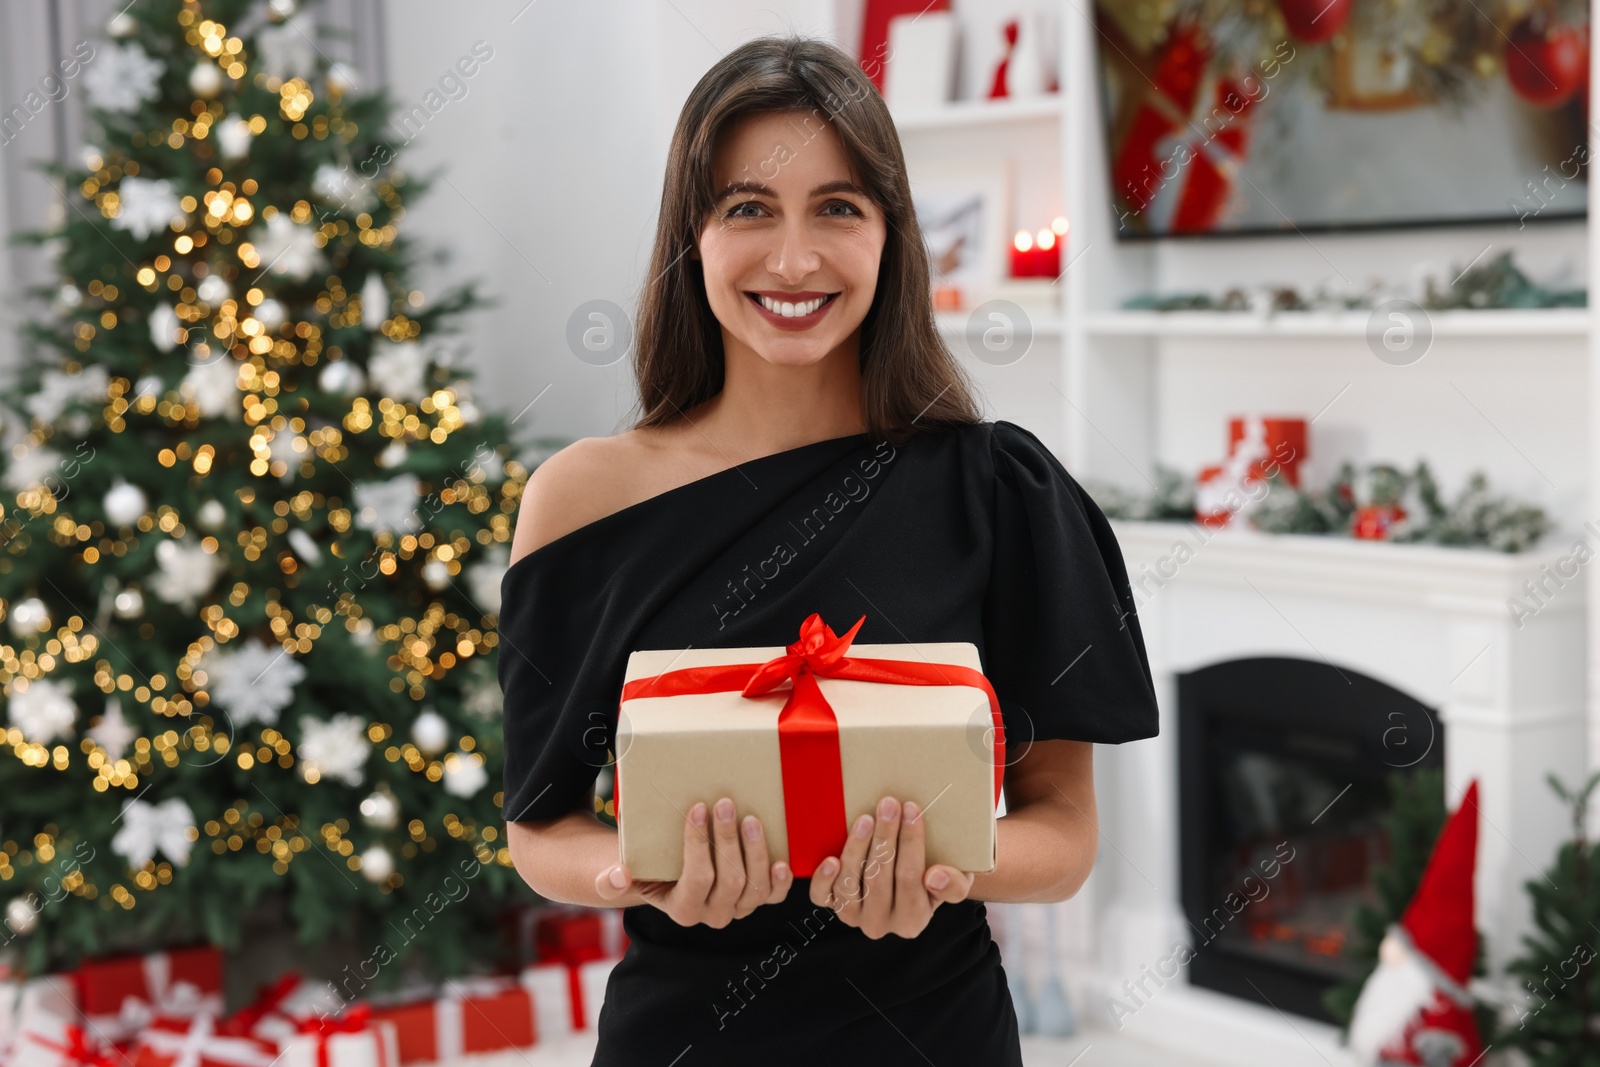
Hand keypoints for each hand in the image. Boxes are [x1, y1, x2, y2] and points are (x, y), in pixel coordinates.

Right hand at [595, 797, 792, 927]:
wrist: (668, 874)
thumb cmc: (646, 867)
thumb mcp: (622, 873)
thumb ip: (610, 879)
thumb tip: (616, 876)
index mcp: (682, 910)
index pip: (697, 879)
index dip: (699, 845)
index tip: (698, 807)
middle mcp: (713, 914)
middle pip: (730, 882)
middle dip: (729, 840)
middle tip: (725, 803)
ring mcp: (738, 908)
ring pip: (755, 888)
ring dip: (756, 852)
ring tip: (750, 819)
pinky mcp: (755, 898)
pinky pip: (774, 896)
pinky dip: (780, 880)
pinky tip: (781, 860)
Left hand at [809, 796, 973, 938]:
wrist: (909, 882)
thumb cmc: (935, 876)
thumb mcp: (956, 882)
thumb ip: (954, 885)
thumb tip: (936, 877)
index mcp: (913, 921)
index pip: (911, 878)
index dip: (911, 842)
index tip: (912, 809)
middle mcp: (881, 925)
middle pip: (880, 878)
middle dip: (886, 836)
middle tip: (889, 804)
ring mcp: (854, 916)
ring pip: (850, 883)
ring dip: (857, 847)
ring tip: (866, 818)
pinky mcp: (834, 906)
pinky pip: (823, 896)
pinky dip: (824, 879)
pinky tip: (831, 858)